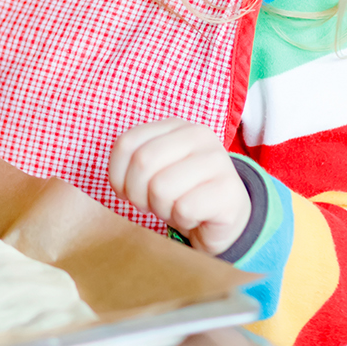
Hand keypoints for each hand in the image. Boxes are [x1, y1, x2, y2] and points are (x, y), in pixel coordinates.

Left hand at [108, 118, 251, 256]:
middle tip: (150, 205)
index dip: (117, 174)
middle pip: (142, 162)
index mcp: (176, 125)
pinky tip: (194, 217)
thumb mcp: (155, 171)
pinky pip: (184, 209)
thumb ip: (135, 164)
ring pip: (161, 188)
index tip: (124, 191)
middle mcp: (199, 135)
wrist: (227, 217)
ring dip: (161, 209)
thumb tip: (119, 185)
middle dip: (137, 194)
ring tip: (175, 209)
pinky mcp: (229, 190)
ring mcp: (218, 160)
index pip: (127, 143)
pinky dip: (182, 220)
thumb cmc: (183, 193)